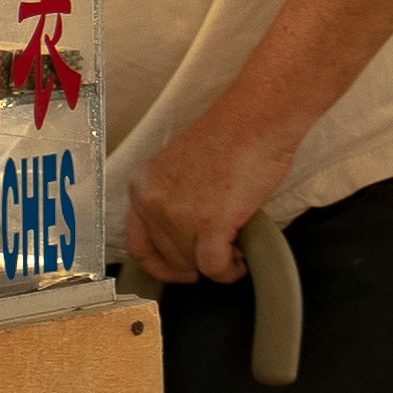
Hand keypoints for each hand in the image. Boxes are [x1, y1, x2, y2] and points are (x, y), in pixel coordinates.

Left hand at [124, 100, 302, 288]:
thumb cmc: (229, 138)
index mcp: (141, 185)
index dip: (159, 264)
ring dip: (215, 266)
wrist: (255, 122)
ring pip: (191, 264)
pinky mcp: (209, 224)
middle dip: (193, 264)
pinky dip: (227, 271)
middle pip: (166, 257)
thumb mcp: (178, 168)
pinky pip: (213, 266)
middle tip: (217, 256)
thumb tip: (183, 236)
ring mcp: (178, 214)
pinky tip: (239, 262)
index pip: (137, 244)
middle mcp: (152, 201)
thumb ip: (172, 199)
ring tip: (233, 252)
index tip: (178, 269)